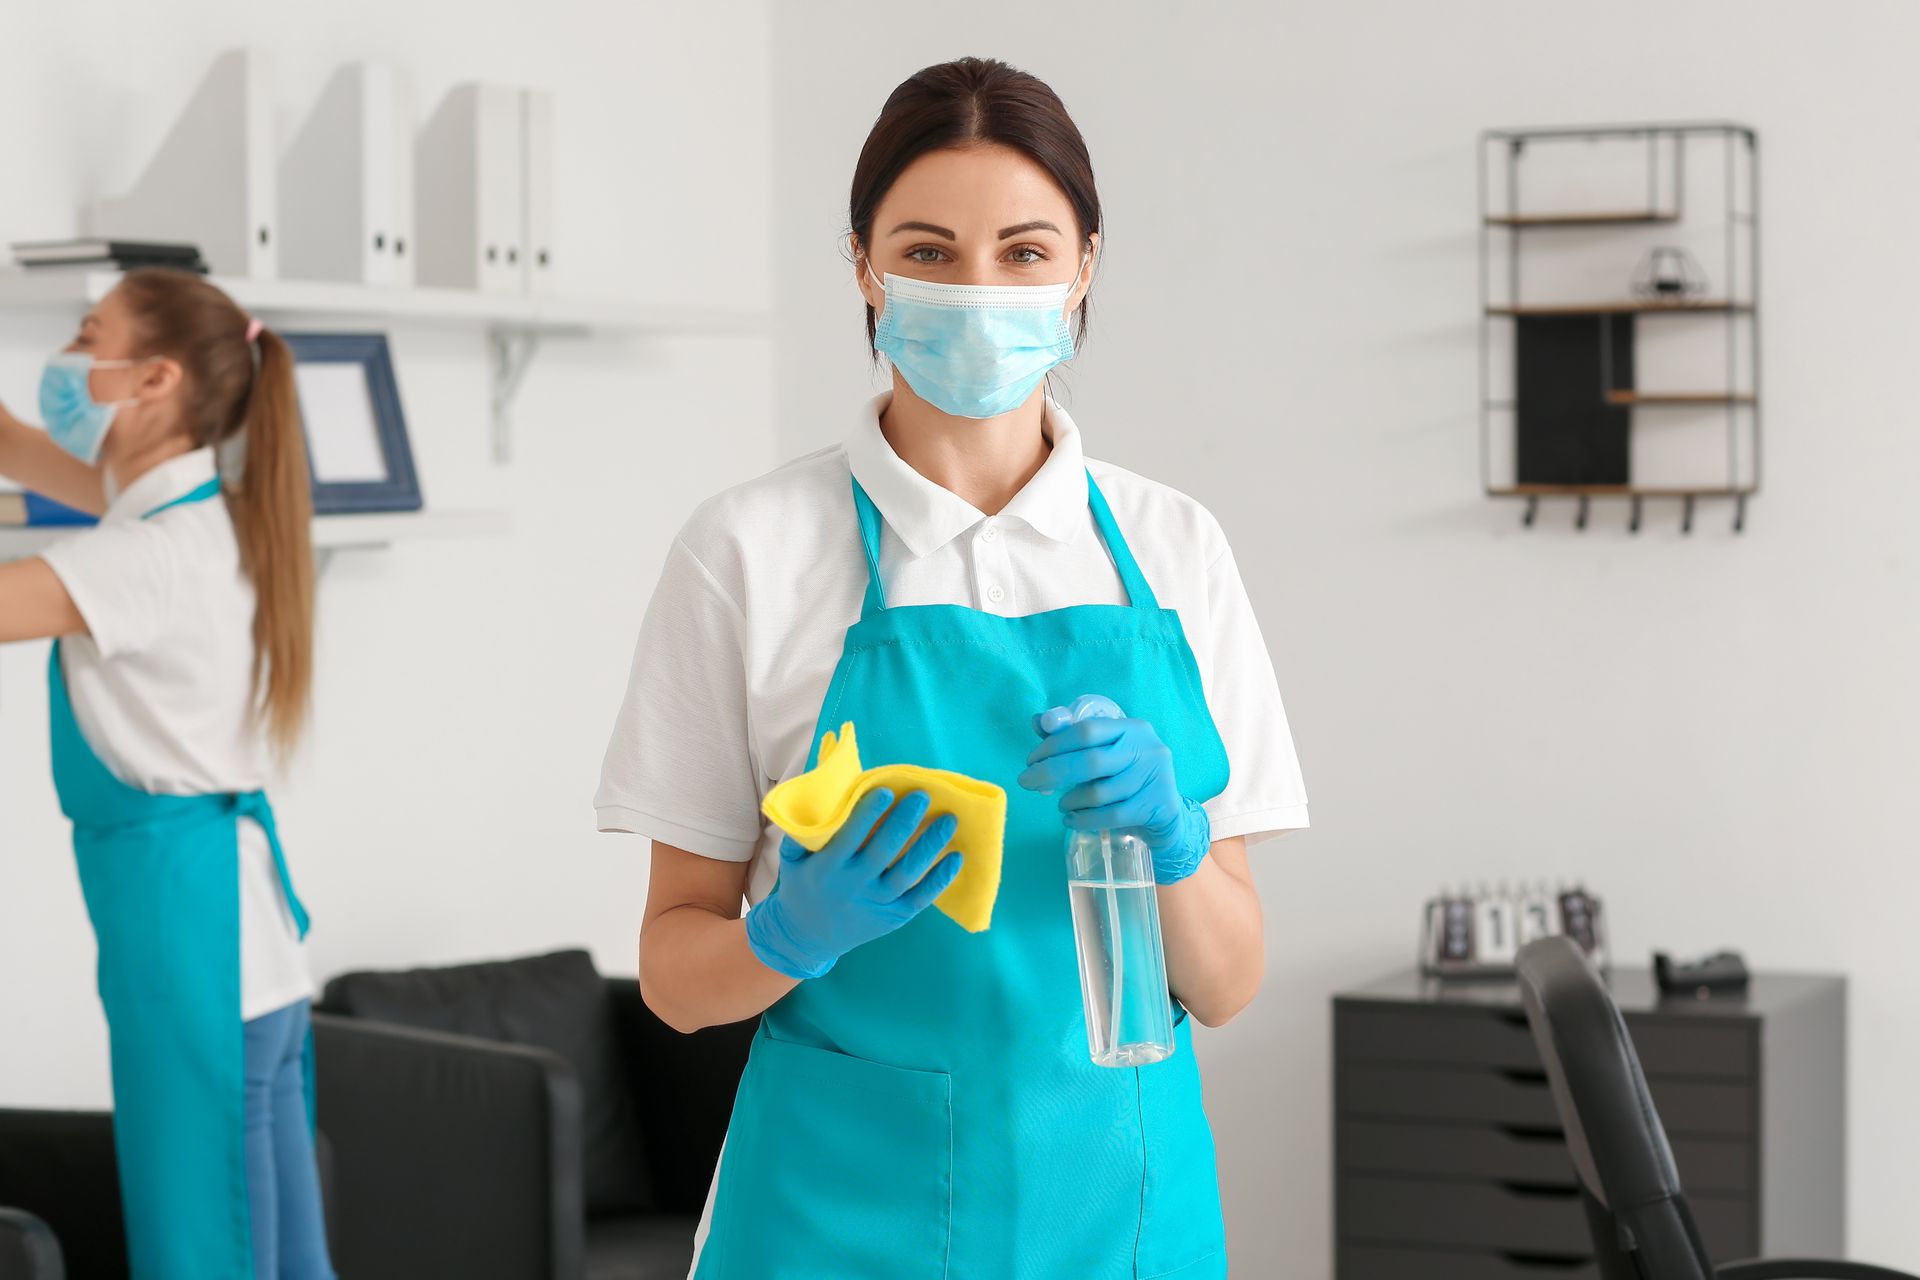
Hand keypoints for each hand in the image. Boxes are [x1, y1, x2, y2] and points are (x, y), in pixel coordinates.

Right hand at [745, 789, 962, 979]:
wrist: (806, 937)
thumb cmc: (802, 886)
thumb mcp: (792, 859)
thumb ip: (802, 831)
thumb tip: (820, 793)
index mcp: (828, 867)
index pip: (850, 836)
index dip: (868, 813)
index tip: (886, 790)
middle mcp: (853, 885)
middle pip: (883, 851)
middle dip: (904, 822)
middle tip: (923, 796)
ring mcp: (876, 903)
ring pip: (907, 873)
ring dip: (929, 845)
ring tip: (949, 820)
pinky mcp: (894, 917)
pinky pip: (920, 898)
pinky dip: (940, 879)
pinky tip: (956, 857)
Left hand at [1017, 702, 1211, 884]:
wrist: (1166, 814)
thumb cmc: (1127, 777)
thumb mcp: (1104, 753)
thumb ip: (1071, 737)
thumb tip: (1039, 721)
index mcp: (1131, 728)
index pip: (1086, 730)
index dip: (1054, 745)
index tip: (1031, 760)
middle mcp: (1147, 748)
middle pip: (1090, 761)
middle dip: (1051, 772)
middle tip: (1027, 782)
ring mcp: (1155, 778)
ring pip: (1099, 793)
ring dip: (1070, 801)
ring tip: (1062, 804)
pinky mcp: (1157, 807)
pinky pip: (1110, 816)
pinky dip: (1084, 820)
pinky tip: (1072, 820)